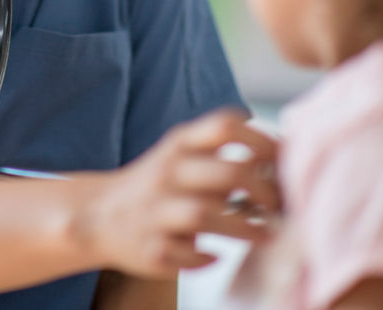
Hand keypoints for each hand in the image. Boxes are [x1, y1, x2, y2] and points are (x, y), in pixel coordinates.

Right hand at [80, 108, 279, 277]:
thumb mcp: (181, 154)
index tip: (282, 161)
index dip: (262, 140)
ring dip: (245, 228)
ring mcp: (156, 212)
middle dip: (263, 190)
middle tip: (278, 205)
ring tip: (267, 236)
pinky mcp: (150, 248)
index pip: (224, 125)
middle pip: (226, 172)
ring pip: (204, 215)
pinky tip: (217, 254)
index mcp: (179, 144)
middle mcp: (167, 173)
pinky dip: (206, 257)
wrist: (99, 215)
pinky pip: (186, 254)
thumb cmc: (159, 184)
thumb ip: (220, 152)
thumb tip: (283, 161)